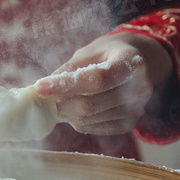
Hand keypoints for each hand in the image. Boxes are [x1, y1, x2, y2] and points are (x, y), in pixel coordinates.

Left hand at [34, 33, 173, 134]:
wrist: (139, 63)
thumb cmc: (108, 54)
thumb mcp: (89, 52)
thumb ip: (69, 69)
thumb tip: (41, 88)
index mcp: (132, 62)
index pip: (97, 79)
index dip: (66, 85)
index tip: (39, 87)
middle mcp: (140, 88)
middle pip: (91, 104)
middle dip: (59, 103)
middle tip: (40, 99)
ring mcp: (136, 109)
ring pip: (88, 119)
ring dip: (65, 112)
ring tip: (58, 100)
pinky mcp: (129, 124)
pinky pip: (92, 128)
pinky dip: (76, 120)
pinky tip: (74, 107)